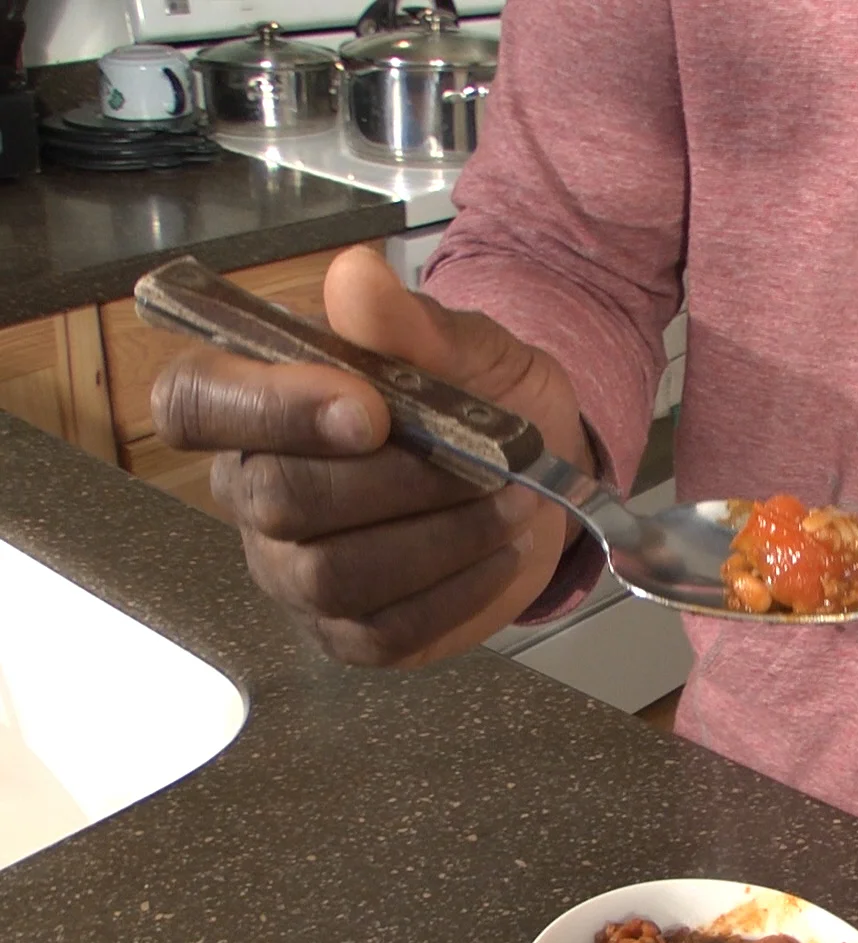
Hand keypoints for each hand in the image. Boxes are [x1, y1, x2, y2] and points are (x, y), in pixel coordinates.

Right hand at [150, 245, 590, 666]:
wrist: (545, 467)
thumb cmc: (481, 396)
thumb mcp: (464, 345)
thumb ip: (408, 323)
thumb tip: (355, 274)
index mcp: (256, 404)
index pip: (191, 403)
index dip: (269, 407)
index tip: (370, 405)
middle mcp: (253, 493)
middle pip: (277, 498)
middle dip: (395, 480)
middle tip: (483, 460)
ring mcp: (294, 573)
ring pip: (333, 574)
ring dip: (439, 538)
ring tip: (511, 503)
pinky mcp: (349, 633)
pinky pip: (385, 631)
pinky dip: (459, 591)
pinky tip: (502, 553)